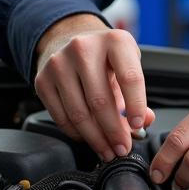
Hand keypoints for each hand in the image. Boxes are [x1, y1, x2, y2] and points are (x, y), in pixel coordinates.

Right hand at [34, 14, 155, 160]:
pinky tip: (88, 138)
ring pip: (79, 113)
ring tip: (107, 150)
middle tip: (122, 148)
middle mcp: (84, 48)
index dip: (136, 106)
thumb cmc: (105, 56)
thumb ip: (137, 93)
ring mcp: (59, 63)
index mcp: (115, 41)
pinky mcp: (42, 80)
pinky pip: (60, 117)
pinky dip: (76, 133)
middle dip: (114, 131)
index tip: (138, 126)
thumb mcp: (128, 64)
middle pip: (100, 100)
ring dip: (95, 138)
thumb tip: (146, 121)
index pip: (129, 77)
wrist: (71, 40)